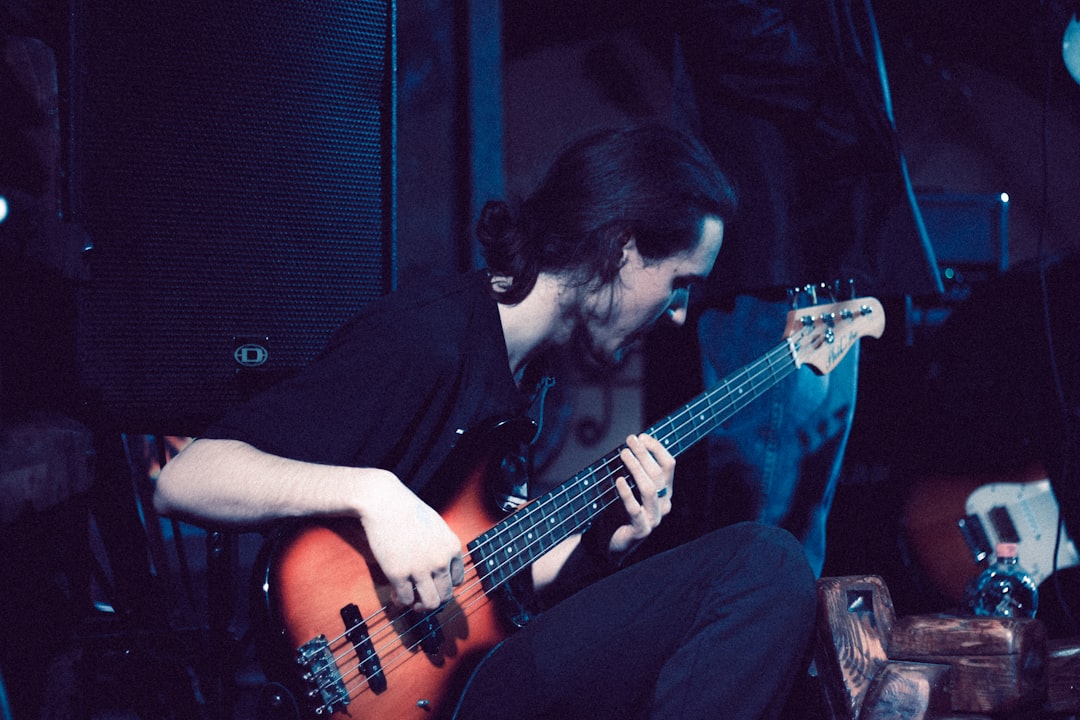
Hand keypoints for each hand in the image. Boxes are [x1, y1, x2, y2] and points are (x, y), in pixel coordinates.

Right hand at [359, 471, 464, 611]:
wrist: (384, 502)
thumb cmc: (408, 511)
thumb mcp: (437, 527)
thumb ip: (443, 548)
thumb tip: (441, 571)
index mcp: (453, 548)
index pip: (457, 581)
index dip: (444, 585)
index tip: (432, 584)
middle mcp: (441, 560)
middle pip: (446, 596)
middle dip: (433, 599)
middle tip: (420, 597)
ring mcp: (420, 568)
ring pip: (430, 604)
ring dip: (420, 606)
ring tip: (411, 600)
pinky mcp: (399, 573)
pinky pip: (406, 600)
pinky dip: (401, 602)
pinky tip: (394, 594)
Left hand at [607, 433, 674, 554]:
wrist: (609, 544)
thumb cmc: (617, 512)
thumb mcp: (627, 488)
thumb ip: (632, 472)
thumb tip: (628, 445)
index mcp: (664, 492)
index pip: (668, 465)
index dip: (657, 449)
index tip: (641, 437)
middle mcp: (664, 504)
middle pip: (658, 474)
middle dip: (644, 454)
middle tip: (629, 440)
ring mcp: (654, 518)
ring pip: (649, 489)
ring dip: (636, 468)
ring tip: (623, 454)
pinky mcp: (642, 530)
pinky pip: (636, 509)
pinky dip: (627, 493)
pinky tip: (618, 480)